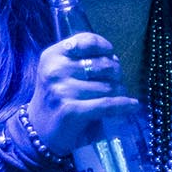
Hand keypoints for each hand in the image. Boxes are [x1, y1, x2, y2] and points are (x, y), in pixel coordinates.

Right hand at [26, 32, 142, 156]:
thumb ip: (81, 59)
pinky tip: (132, 105)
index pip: (87, 41)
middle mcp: (56, 70)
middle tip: (114, 82)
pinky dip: (124, 105)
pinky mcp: (71, 110)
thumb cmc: (56, 98)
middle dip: (116, 74)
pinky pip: (107, 104)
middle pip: (104, 65)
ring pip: (109, 87)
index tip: (110, 54)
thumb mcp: (59, 71)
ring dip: (119, 93)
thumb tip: (115, 59)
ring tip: (115, 98)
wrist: (38, 130)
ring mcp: (63, 91)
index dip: (104, 47)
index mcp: (52, 56)